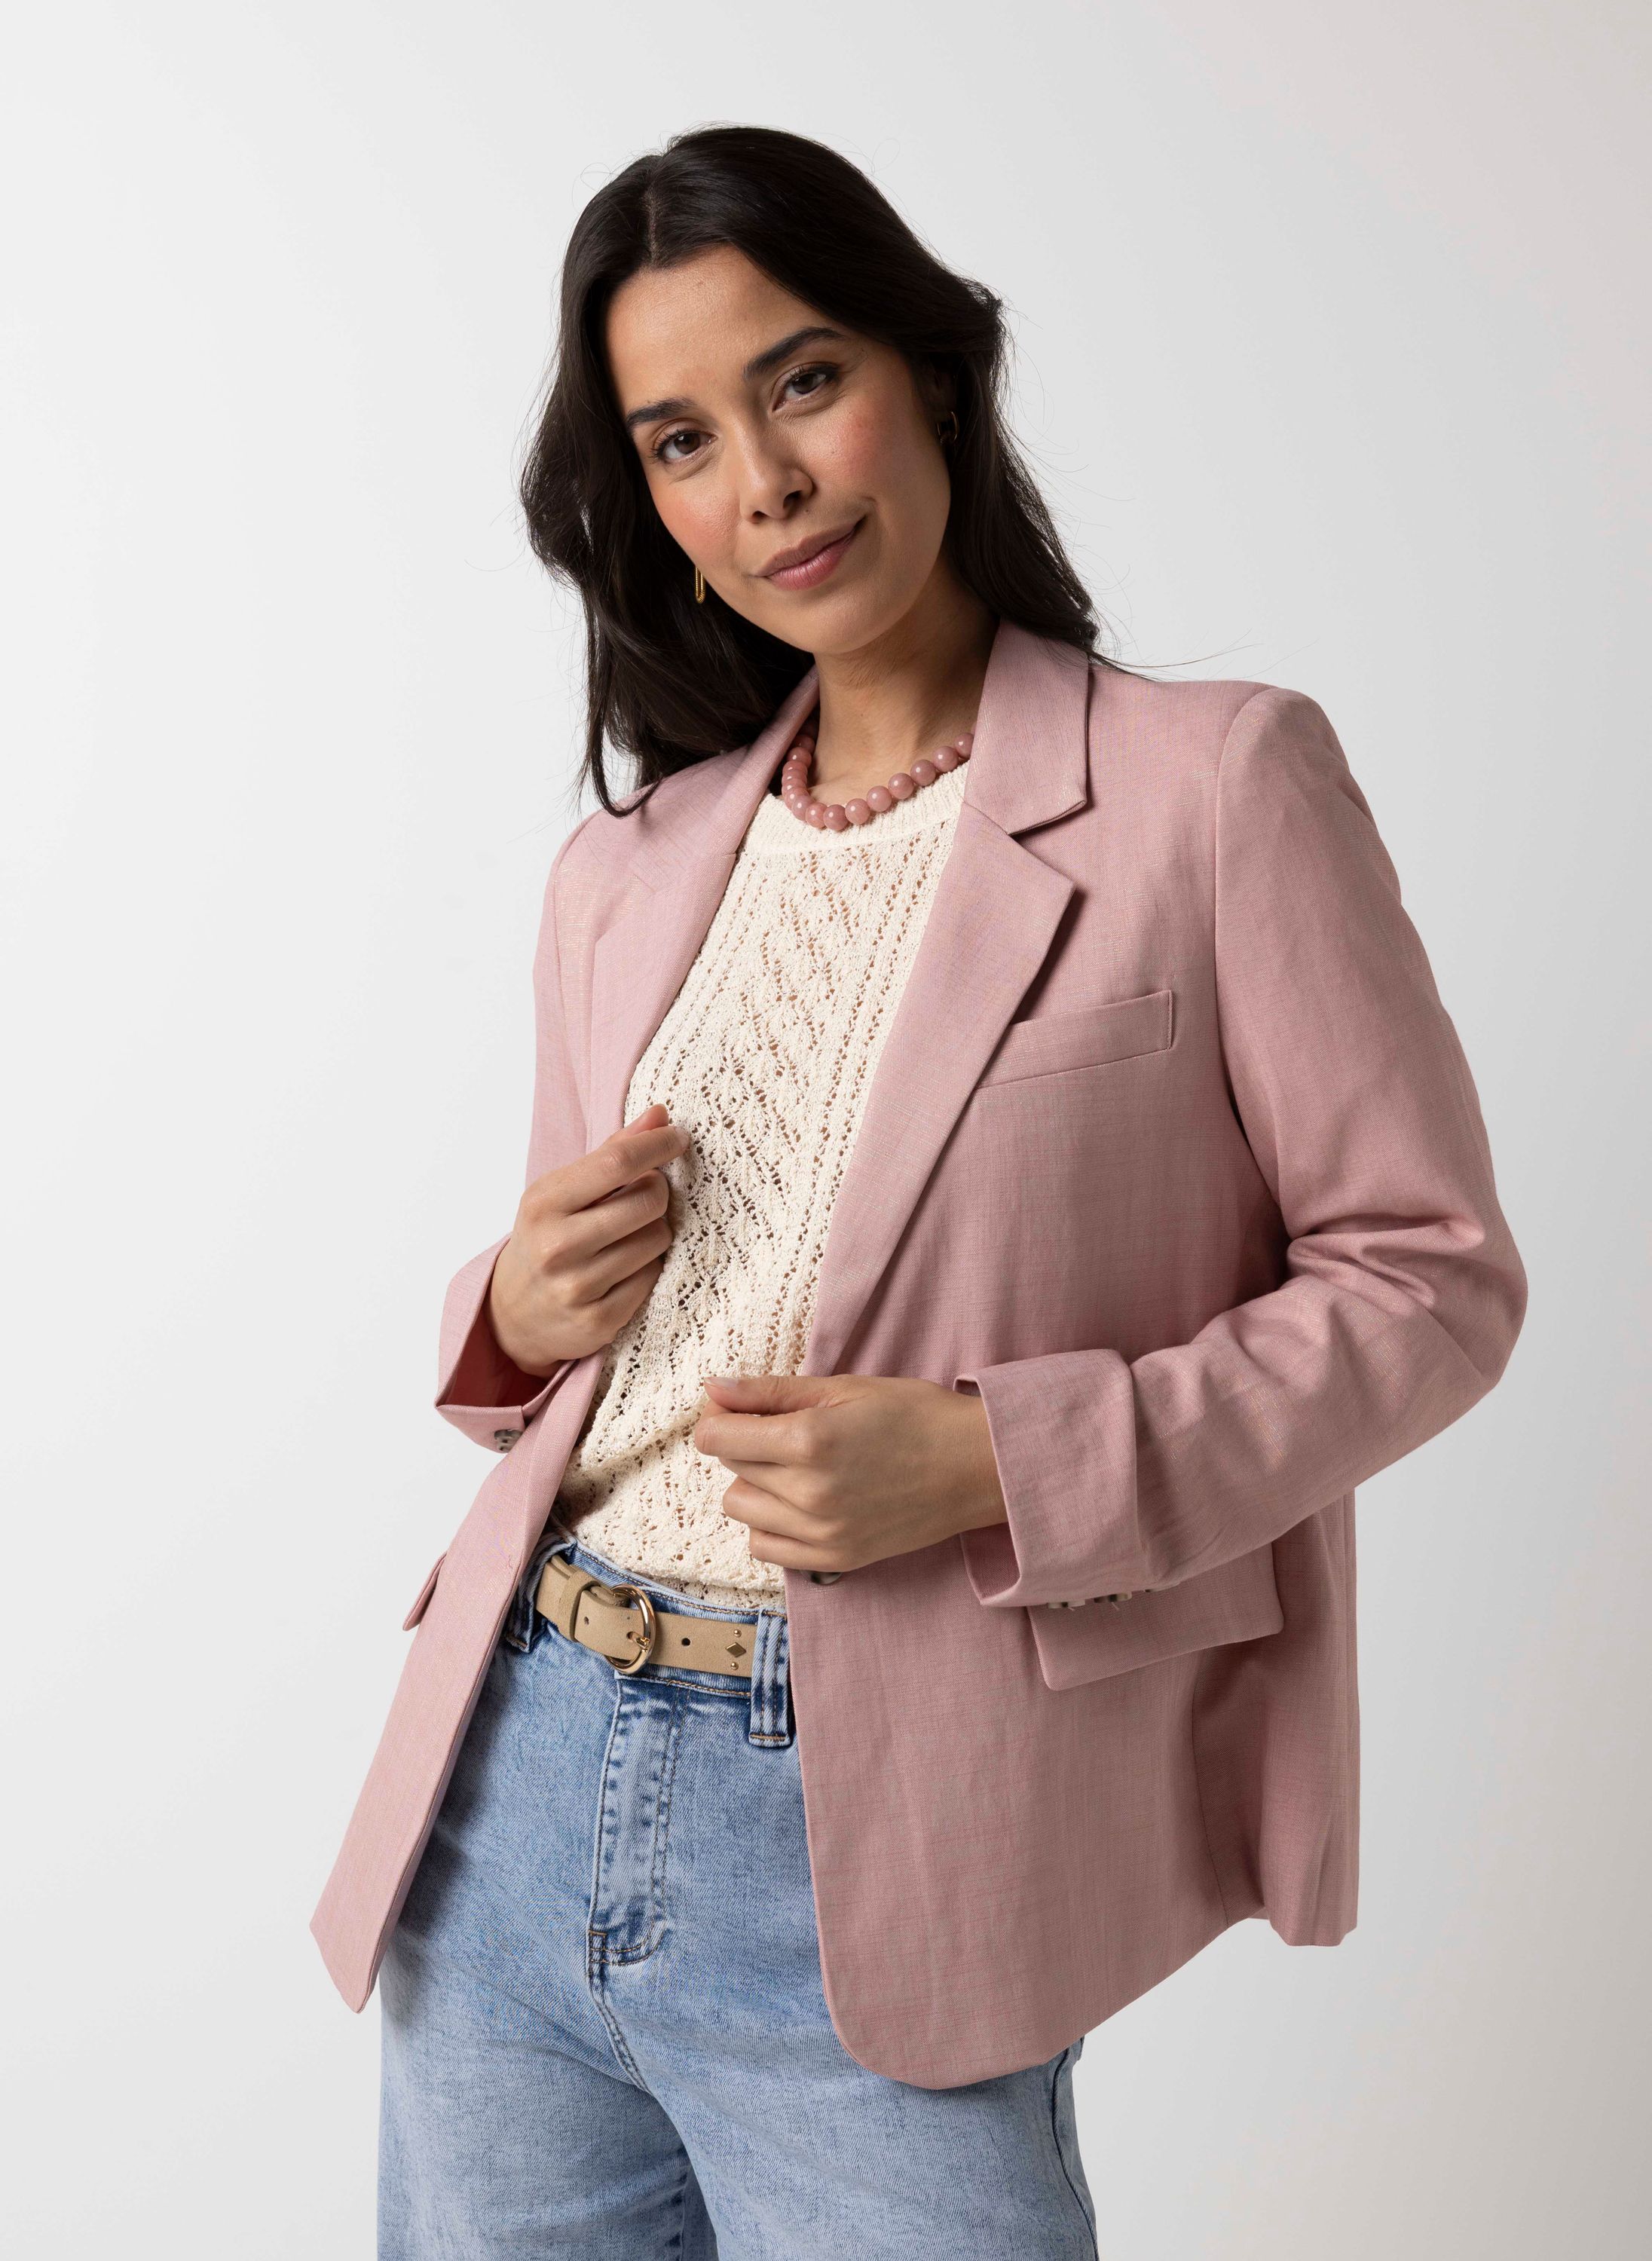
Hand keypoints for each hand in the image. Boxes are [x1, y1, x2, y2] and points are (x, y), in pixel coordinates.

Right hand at [488, 1105, 690, 1375]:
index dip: (657, 1145)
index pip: (617, 1161)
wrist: (514, 1313)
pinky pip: (654, 1278)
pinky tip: (626, 1268)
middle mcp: (557, 1246)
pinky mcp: (598, 1321)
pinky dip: (649, 1267)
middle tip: (645, 1196)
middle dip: (657, 1192)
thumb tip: (660, 1115)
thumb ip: (612, 1151)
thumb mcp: (564, 1191)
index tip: (677, 1138)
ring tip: (630, 1235)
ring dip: (655, 1231)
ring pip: (657, 1240)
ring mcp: (577, 1288)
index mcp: (543, 1203)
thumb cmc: (548, 1237)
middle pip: (649, 1201)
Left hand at [691, 1372, 1007, 1576]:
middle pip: (730, 1469)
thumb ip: (770, 1391)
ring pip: (740, 1509)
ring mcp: (820, 1532)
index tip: (739, 1409)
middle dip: (746, 1445)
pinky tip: (800, 1502)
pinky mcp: (834, 1560)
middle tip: (787, 1430)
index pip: (716, 1437)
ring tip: (796, 1468)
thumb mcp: (842, 1388)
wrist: (974, 1466)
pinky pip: (765, 1547)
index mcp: (807, 1440)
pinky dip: (771, 1523)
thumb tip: (711, 1388)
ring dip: (755, 1485)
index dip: (721, 1417)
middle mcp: (808, 1493)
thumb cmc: (914, 1415)